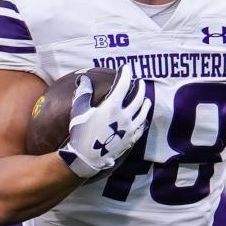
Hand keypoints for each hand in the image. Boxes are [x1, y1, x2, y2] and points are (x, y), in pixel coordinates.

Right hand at [59, 61, 152, 177]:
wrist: (86, 157)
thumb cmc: (81, 132)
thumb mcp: (79, 110)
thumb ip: (83, 93)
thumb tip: (84, 79)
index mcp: (112, 106)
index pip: (123, 85)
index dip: (126, 74)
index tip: (126, 68)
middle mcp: (124, 116)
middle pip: (138, 98)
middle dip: (139, 87)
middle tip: (139, 82)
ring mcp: (129, 129)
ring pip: (143, 113)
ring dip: (145, 103)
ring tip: (146, 98)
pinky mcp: (130, 140)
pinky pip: (141, 128)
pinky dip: (143, 120)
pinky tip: (143, 118)